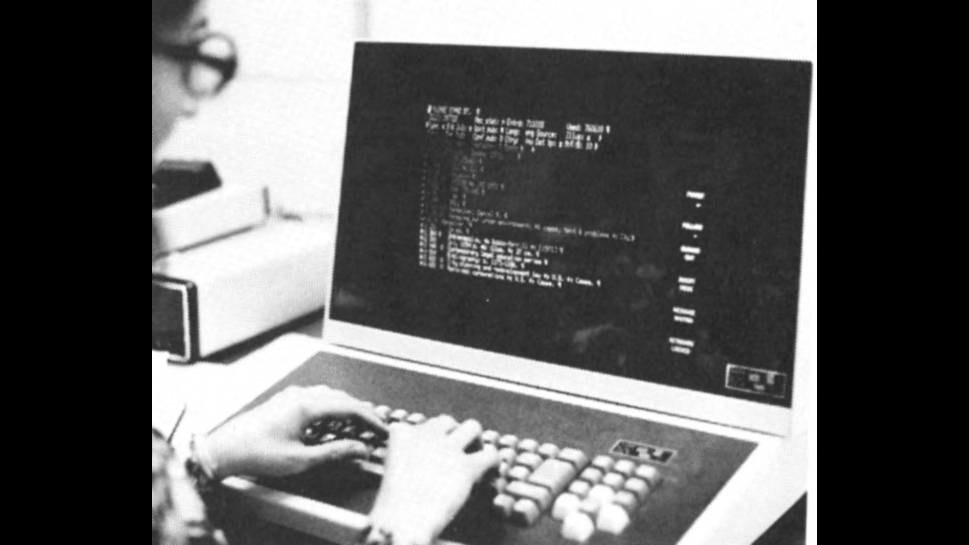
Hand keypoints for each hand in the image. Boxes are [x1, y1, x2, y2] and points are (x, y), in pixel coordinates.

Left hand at [196, 385, 385, 478]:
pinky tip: (333, 419)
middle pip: (343, 398)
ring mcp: (292, 396)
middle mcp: (301, 395)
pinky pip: (317, 397)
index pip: (350, 407)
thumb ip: (335, 452)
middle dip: (363, 412)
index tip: (384, 430)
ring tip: (359, 424)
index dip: (371, 419)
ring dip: (348, 408)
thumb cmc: (257, 453)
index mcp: (307, 406)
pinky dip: (332, 406)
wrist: (225, 449)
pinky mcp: (285, 401)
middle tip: (377, 427)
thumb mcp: (301, 459)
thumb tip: (359, 449)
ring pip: (330, 395)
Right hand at [368, 416, 498, 544]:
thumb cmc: (393, 508)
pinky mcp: (466, 467)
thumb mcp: (393, 472)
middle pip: (447, 421)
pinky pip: (490, 454)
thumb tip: (431, 462)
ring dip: (475, 440)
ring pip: (472, 427)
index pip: (420, 425)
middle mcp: (426, 435)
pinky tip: (490, 473)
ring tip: (475, 456)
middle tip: (457, 453)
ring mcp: (447, 449)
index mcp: (403, 435)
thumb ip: (409, 459)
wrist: (400, 523)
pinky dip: (493, 462)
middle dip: (453, 434)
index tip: (432, 454)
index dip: (429, 439)